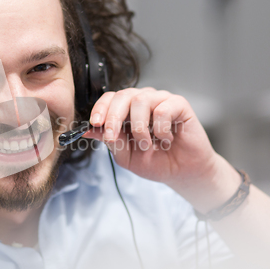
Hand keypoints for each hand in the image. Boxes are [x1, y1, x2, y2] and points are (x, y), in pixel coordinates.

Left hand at [83, 87, 240, 210]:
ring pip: (140, 100)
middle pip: (123, 95)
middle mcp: (143, 101)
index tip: (94, 123)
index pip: (110, 98)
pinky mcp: (179, 104)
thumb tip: (87, 130)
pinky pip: (163, 109)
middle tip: (111, 136)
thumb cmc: (155, 161)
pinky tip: (166, 139)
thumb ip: (109, 140)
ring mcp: (161, 100)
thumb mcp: (125, 155)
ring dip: (138, 127)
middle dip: (113, 117)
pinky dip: (160, 128)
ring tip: (145, 144)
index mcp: (127, 110)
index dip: (100, 108)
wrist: (182, 173)